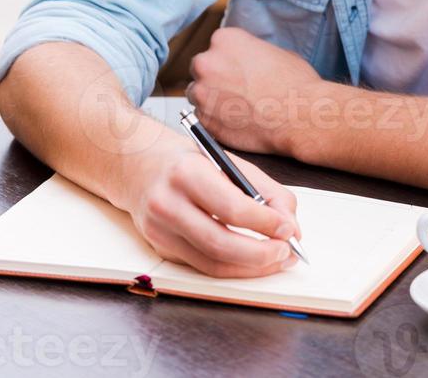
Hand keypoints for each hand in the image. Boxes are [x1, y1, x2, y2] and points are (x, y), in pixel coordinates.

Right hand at [125, 134, 300, 277]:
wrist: (137, 165)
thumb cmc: (187, 160)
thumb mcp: (226, 161)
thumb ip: (263, 191)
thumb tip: (290, 224)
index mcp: (187, 173)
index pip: (231, 207)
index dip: (264, 223)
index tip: (289, 228)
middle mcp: (168, 203)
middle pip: (220, 243)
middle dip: (261, 255)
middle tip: (286, 252)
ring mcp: (160, 230)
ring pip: (212, 263)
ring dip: (251, 268)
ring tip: (277, 260)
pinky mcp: (160, 248)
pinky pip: (202, 266)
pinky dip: (232, 268)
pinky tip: (253, 262)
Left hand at [187, 27, 323, 153]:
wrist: (299, 116)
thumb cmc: (294, 84)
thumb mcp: (278, 52)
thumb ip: (254, 53)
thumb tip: (251, 61)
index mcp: (225, 39)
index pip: (217, 46)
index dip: (229, 60)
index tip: (238, 70)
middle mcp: (207, 62)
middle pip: (202, 69)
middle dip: (215, 78)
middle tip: (235, 89)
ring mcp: (202, 93)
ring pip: (199, 94)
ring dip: (212, 99)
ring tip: (237, 108)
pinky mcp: (204, 120)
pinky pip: (204, 118)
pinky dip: (216, 121)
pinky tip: (236, 122)